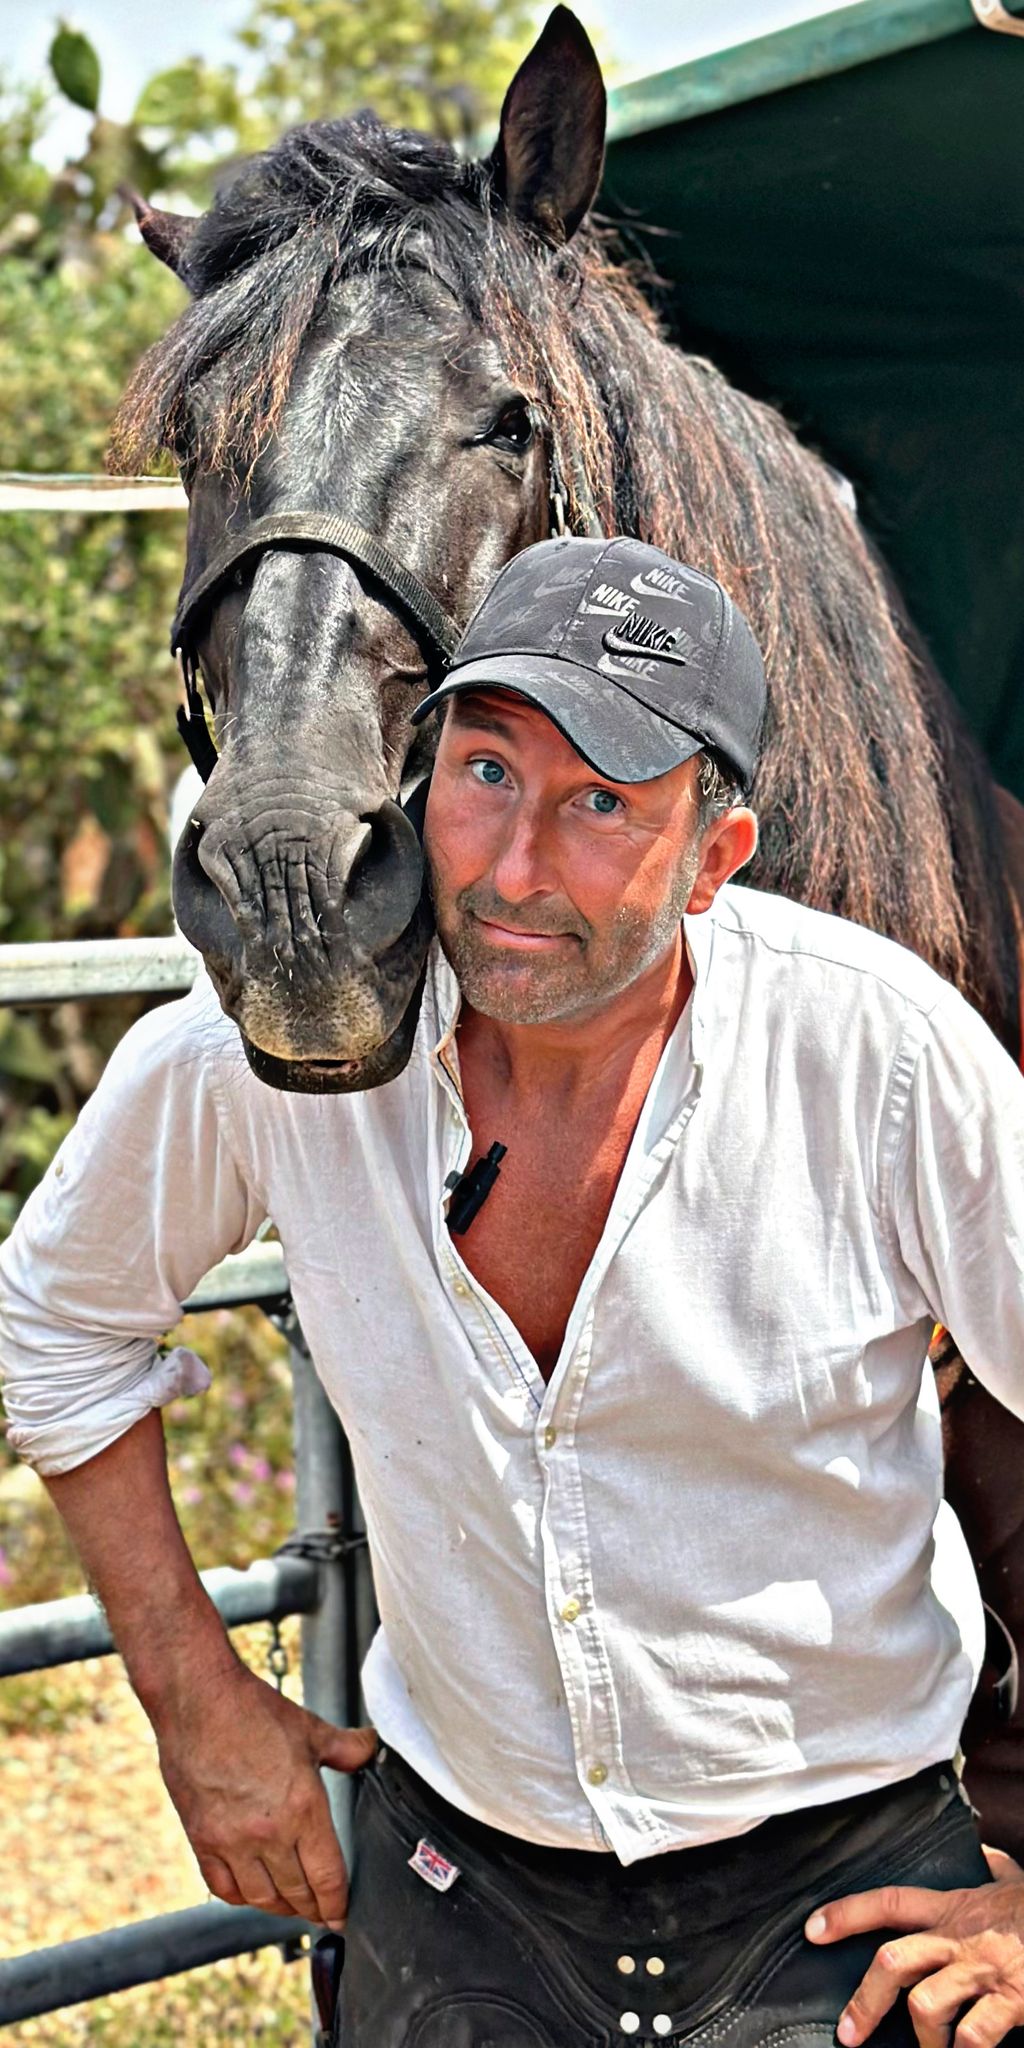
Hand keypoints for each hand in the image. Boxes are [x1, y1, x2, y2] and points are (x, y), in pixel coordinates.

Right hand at [154, 1657, 375, 1928]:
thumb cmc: (255, 1711)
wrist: (199, 1700)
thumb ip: (346, 1748)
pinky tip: (252, 1892)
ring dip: (280, 1908)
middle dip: (313, 1908)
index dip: (338, 1903)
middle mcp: (269, 1833)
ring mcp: (232, 1840)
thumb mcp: (310, 1729)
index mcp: (303, 1808)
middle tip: (322, 1912)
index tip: (342, 1915)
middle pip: (297, 1893)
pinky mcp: (202, 1839)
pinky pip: (223, 1886)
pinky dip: (242, 1896)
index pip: (327, 1877)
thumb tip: (372, 1747)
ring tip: (292, 1906)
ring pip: (262, 1897)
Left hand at [805, 1848, 1023, 2047]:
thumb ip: (995, 1870)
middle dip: (866, 2001)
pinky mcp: (1013, 2002)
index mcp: (955, 1909)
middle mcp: (961, 1939)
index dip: (847, 1914)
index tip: (812, 1930)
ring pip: (925, 2004)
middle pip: (894, 1961)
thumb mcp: (1015, 1884)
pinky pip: (974, 2035)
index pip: (889, 1903)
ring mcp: (985, 1972)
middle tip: (849, 2034)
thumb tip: (986, 1852)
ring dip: (924, 2039)